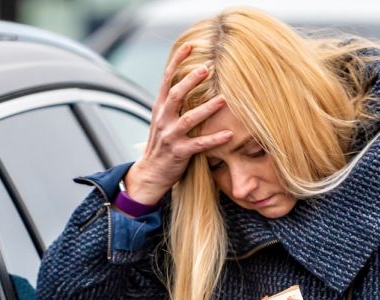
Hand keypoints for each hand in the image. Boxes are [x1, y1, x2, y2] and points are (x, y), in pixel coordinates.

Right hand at [121, 43, 233, 204]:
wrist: (151, 173)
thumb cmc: (162, 143)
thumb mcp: (163, 119)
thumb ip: (174, 101)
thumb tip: (188, 78)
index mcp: (160, 108)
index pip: (166, 80)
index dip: (176, 62)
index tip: (189, 46)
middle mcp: (163, 119)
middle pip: (176, 95)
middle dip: (190, 80)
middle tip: (207, 68)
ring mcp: (170, 136)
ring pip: (188, 119)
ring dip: (206, 109)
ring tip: (223, 99)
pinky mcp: (179, 153)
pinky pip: (198, 144)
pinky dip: (214, 139)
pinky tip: (229, 134)